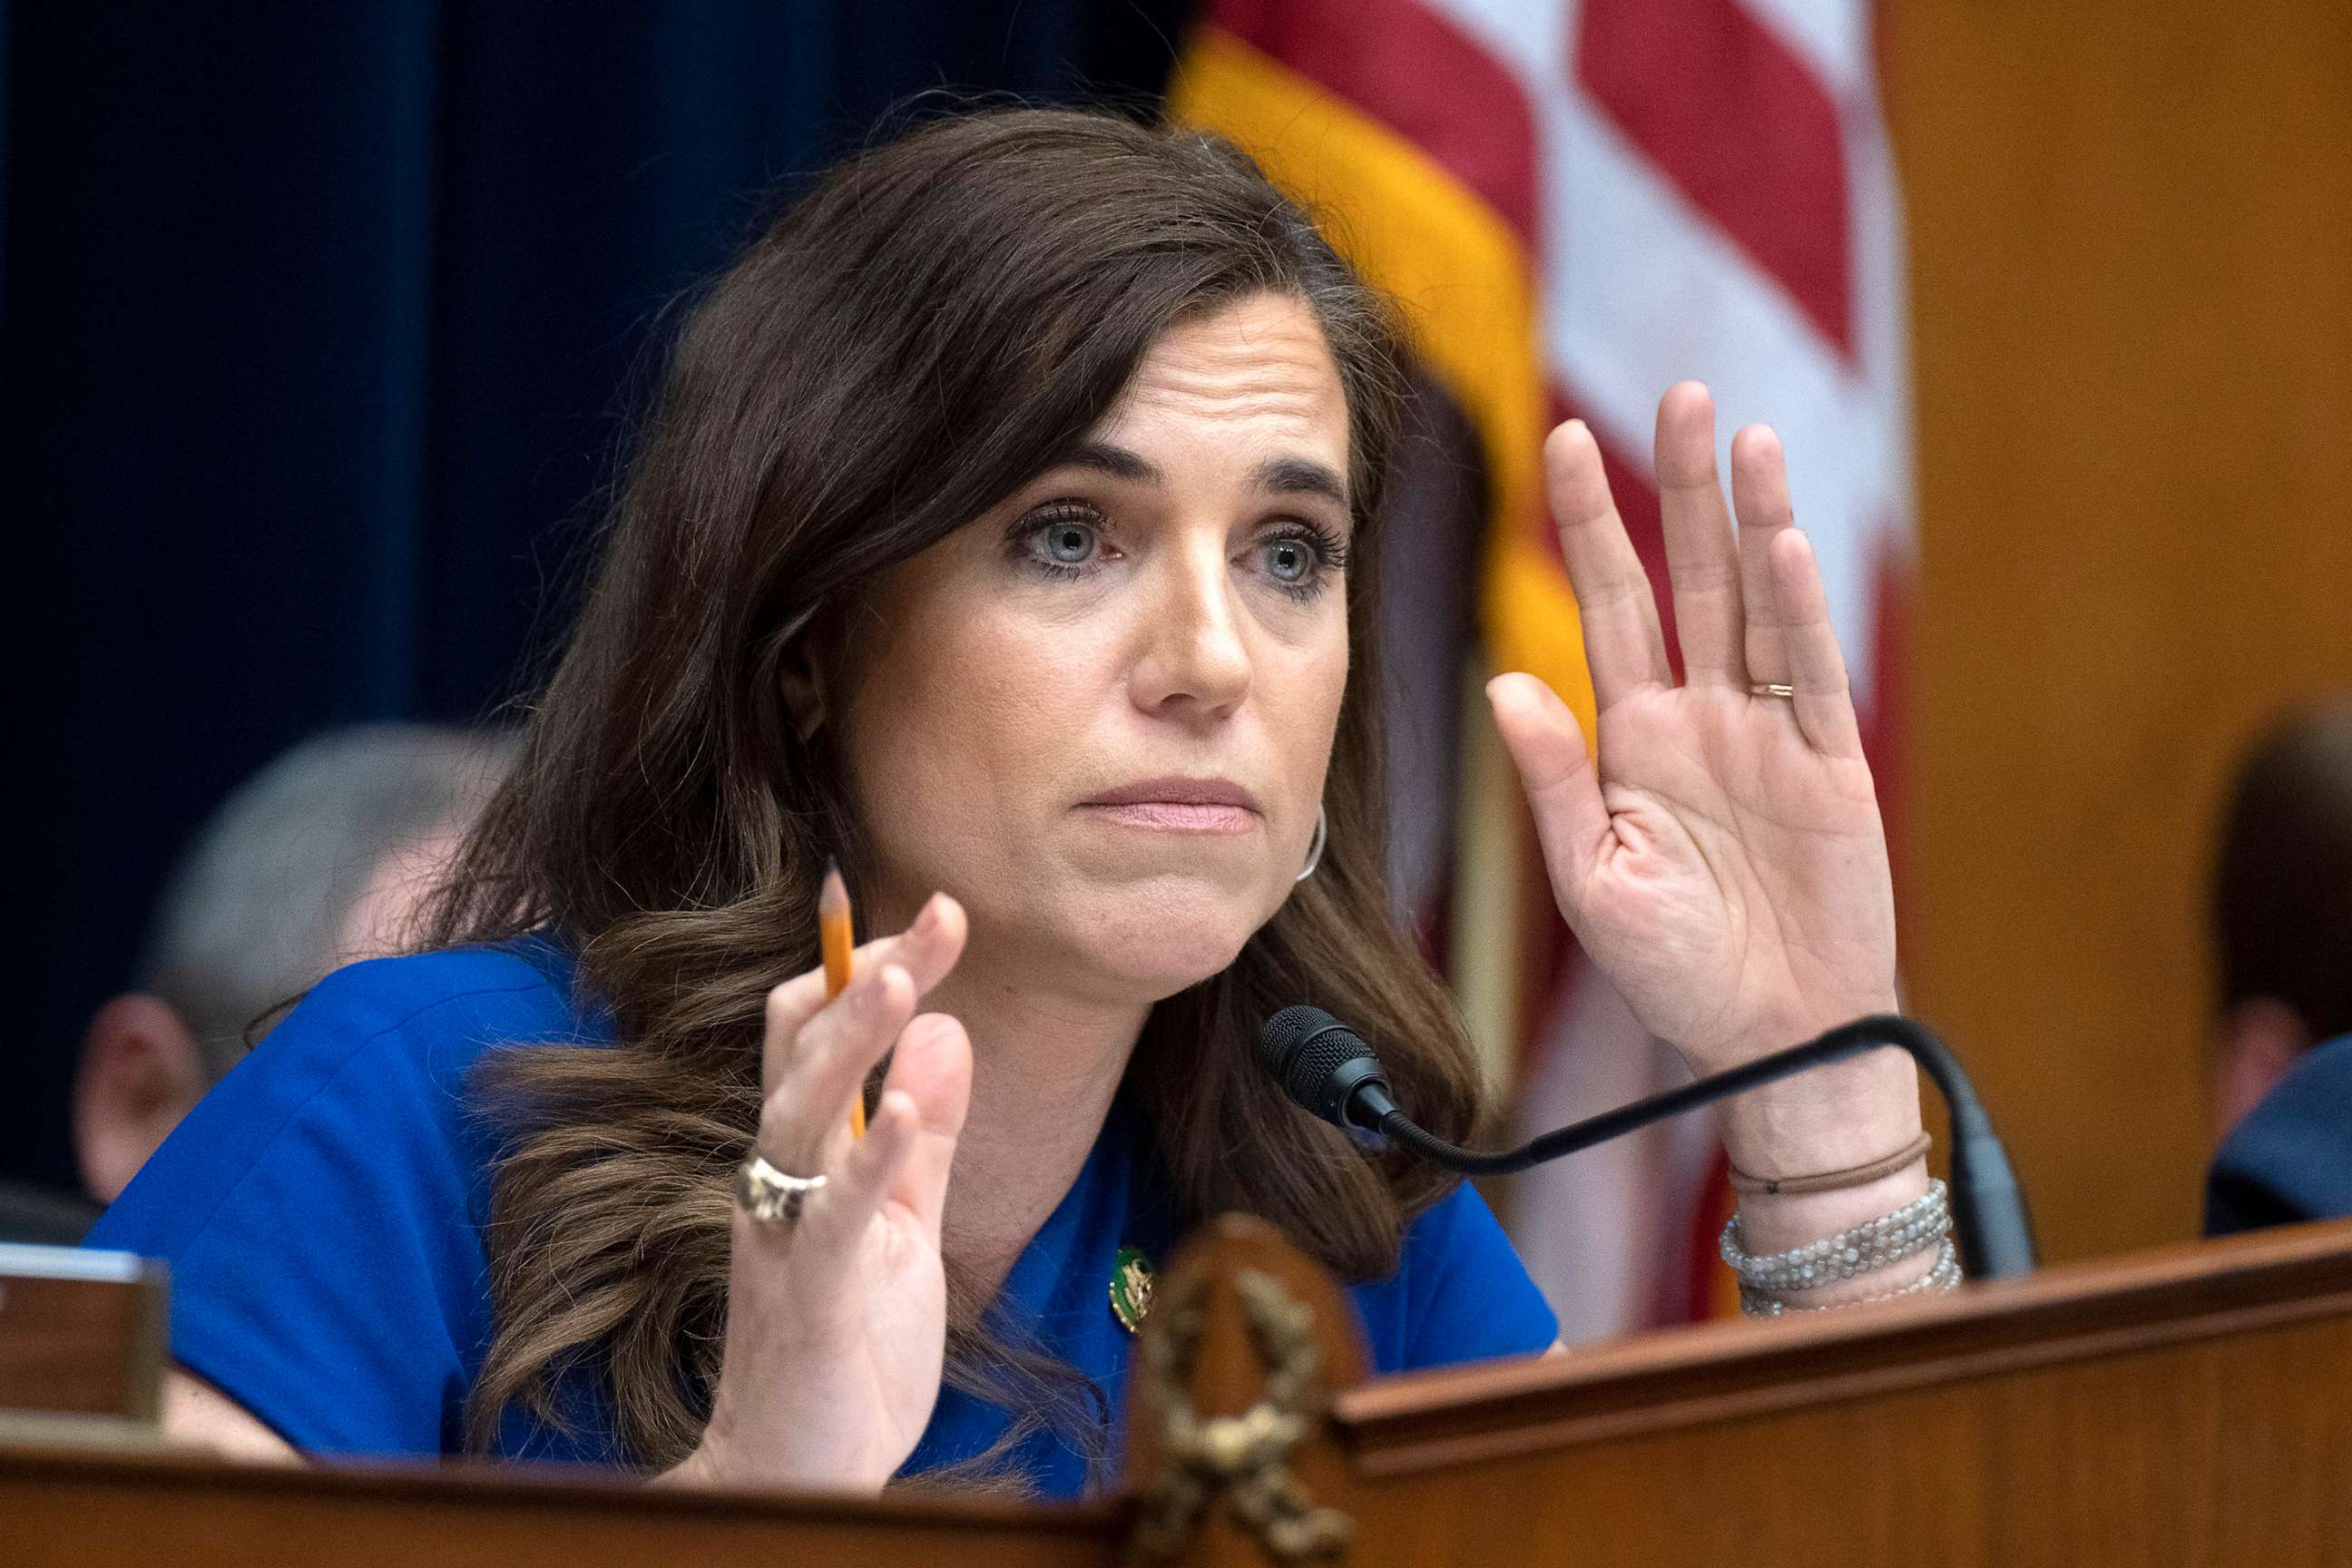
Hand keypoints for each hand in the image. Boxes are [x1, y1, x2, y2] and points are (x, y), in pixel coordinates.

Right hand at [668, 892, 971, 1493]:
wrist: (800, 1472)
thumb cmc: (849, 1351)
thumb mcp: (902, 1224)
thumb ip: (922, 1135)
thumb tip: (948, 1030)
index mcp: (803, 1157)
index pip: (820, 1037)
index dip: (870, 969)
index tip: (937, 911)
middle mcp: (780, 1179)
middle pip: (809, 1052)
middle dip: (871, 975)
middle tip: (939, 910)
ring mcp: (786, 1235)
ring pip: (804, 1115)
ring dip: (854, 1044)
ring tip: (904, 976)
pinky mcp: (811, 1296)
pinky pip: (834, 1217)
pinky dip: (871, 1162)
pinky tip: (907, 1114)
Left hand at [1490, 385, 1910, 1169]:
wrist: (1770, 1038)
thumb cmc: (1676, 970)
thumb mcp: (1595, 881)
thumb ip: (1555, 782)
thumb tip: (1502, 685)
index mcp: (1634, 737)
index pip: (1609, 607)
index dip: (1591, 525)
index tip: (1565, 440)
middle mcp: (1702, 716)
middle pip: (1689, 578)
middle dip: (1679, 488)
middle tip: (1673, 395)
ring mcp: (1770, 734)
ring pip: (1759, 605)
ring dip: (1751, 522)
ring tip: (1741, 436)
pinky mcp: (1830, 768)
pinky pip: (1812, 675)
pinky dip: (1801, 611)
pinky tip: (1786, 542)